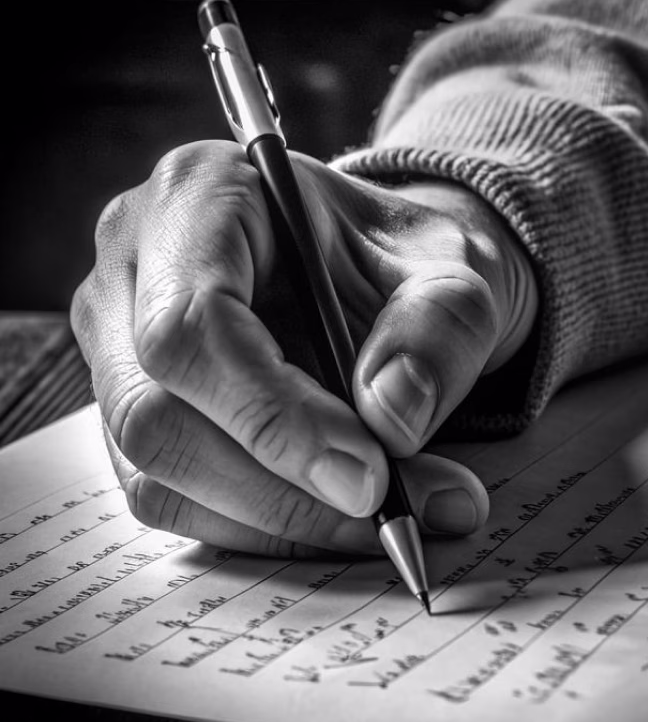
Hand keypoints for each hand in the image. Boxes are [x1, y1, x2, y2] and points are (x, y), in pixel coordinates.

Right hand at [71, 141, 537, 557]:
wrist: (375, 269)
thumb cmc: (400, 257)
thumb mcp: (454, 268)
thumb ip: (439, 330)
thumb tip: (391, 421)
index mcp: (200, 195)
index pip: (194, 326)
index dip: (275, 417)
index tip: (369, 477)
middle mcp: (136, 267)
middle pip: (155, 415)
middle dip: (281, 489)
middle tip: (392, 515)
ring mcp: (119, 343)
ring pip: (157, 473)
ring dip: (277, 520)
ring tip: (388, 519)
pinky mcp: (132, 408)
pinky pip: (171, 496)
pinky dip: (259, 526)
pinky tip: (333, 517)